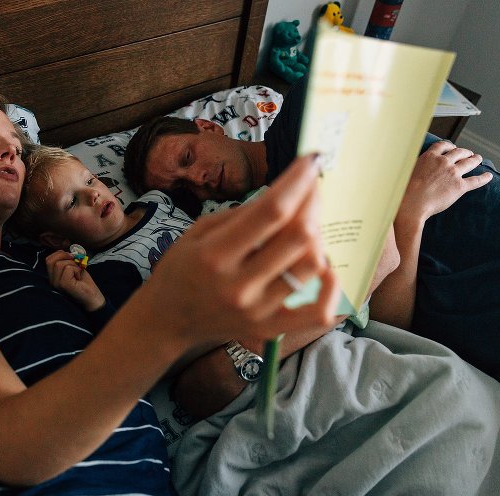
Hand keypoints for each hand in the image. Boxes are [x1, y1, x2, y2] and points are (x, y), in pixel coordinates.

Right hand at [46, 250, 105, 311]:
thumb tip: (66, 250)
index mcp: (53, 277)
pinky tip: (79, 278)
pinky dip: (76, 269)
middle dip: (66, 257)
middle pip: (51, 260)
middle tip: (76, 264)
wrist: (93, 297)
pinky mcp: (64, 285)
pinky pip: (68, 268)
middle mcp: (52, 281)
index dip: (60, 254)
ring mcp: (57, 284)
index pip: (48, 259)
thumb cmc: (84, 283)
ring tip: (78, 274)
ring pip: (60, 264)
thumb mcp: (74, 267)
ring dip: (73, 265)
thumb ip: (66, 259)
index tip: (72, 258)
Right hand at [134, 155, 340, 354]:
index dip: (298, 181)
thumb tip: (286, 192)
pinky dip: (332, 288)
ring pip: (311, 265)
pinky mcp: (270, 330)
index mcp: (215, 255)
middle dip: (312, 201)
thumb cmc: (180, 269)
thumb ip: (241, 214)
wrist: (167, 320)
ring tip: (306, 224)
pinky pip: (318, 313)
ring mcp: (257, 311)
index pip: (271, 211)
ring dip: (317, 235)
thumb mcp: (198, 231)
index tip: (312, 160)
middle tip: (311, 187)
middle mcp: (238, 286)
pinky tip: (327, 268)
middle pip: (298, 236)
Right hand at [400, 140, 491, 222]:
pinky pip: (475, 180)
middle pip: (459, 152)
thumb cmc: (406, 190)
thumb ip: (418, 166)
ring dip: (475, 159)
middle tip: (468, 153)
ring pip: (469, 162)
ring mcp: (453, 173)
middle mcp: (443, 162)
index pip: (443, 146)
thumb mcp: (408, 171)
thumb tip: (419, 167)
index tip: (452, 148)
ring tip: (478, 159)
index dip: (450, 146)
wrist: (411, 204)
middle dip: (465, 152)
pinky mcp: (459, 186)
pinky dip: (484, 178)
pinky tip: (488, 176)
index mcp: (430, 157)